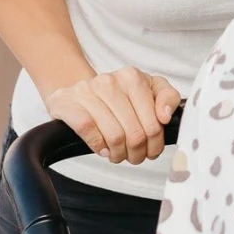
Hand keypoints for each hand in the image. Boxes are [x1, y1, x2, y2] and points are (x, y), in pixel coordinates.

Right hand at [45, 67, 180, 163]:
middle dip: (137, 152)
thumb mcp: (147, 90)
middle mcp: (109, 81)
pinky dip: (99, 146)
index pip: (153, 121)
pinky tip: (103, 149)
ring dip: (119, 153)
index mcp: (132, 77)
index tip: (152, 150)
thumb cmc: (116, 96)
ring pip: (114, 135)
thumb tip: (165, 115)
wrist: (77, 92)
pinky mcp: (66, 103)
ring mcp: (86, 91)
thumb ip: (167, 97)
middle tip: (135, 156)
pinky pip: (88, 130)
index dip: (155, 143)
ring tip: (119, 154)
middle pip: (135, 132)